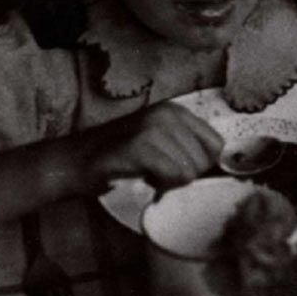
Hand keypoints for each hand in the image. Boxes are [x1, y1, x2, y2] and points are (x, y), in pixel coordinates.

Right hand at [69, 102, 222, 194]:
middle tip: (155, 170)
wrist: (77, 161)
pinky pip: (174, 176)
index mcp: (176, 111)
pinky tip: (141, 176)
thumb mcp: (160, 143)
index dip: (200, 165)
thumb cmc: (121, 158)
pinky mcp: (141, 145)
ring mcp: (154, 127)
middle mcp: (168, 113)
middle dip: (183, 175)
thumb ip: (187, 148)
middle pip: (204, 161)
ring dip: (169, 181)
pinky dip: (159, 184)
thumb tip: (219, 168)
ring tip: (146, 172)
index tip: (175, 167)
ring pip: (190, 171)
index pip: (216, 144)